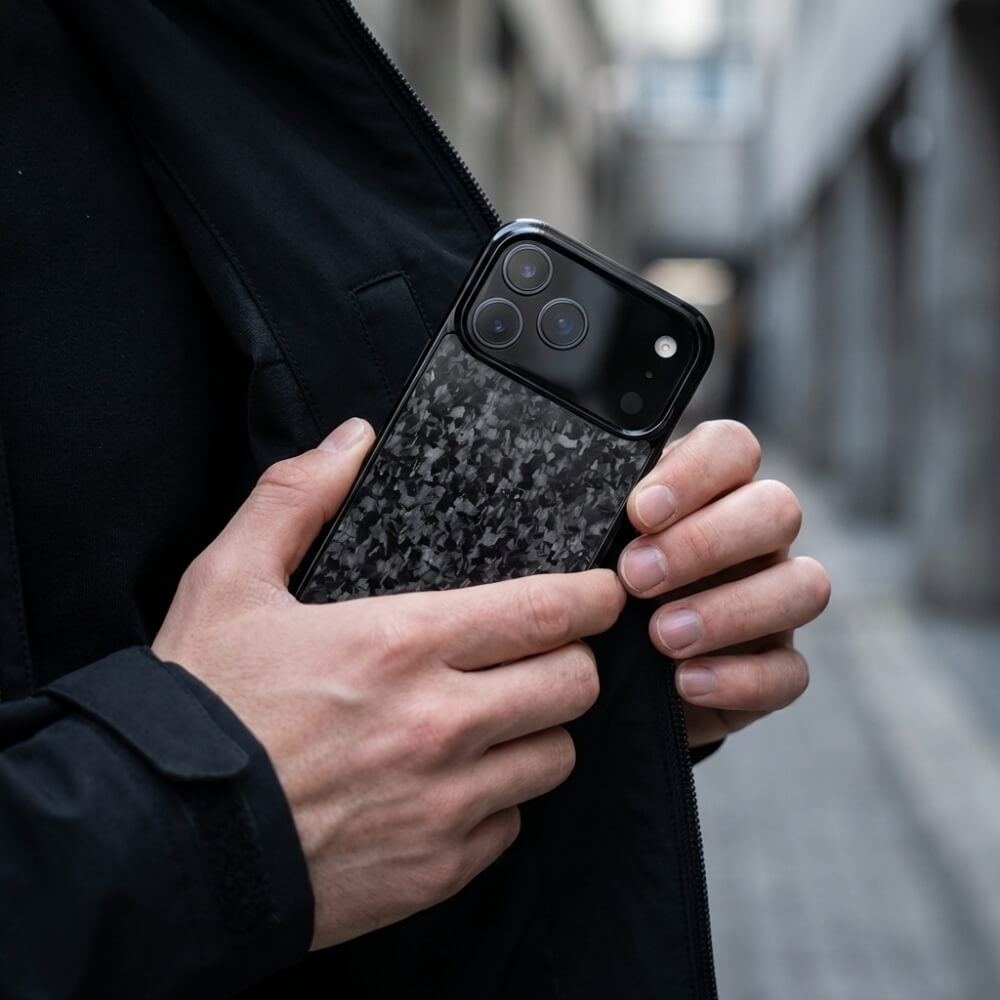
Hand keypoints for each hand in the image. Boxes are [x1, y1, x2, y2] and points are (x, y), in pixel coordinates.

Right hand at [153, 418, 623, 949]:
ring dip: (540, 731)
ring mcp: (445, 802)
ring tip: (503, 719)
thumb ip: (295, 499)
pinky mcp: (436, 867)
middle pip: (572, 684)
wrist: (158, 843)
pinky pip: (510, 825)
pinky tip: (456, 785)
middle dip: (575, 660)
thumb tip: (351, 443)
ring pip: (554, 757)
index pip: (544, 612)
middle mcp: (439, 723)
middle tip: (549, 653)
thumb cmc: (200, 712)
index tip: (602, 593)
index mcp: (401, 643)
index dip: (591, 597)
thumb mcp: (229, 582)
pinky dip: (500, 801)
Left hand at [616, 420, 829, 747]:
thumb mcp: (589, 545)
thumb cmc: (595, 587)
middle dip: (706, 544)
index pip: (732, 448)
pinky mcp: (776, 666)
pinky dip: (741, 679)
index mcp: (709, 491)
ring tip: (660, 636)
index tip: (639, 512)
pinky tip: (685, 682)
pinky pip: (791, 671)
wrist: (603, 670)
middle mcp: (753, 538)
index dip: (695, 473)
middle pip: (778, 510)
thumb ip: (595, 519)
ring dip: (731, 611)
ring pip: (805, 587)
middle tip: (636, 577)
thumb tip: (574, 504)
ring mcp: (774, 601)